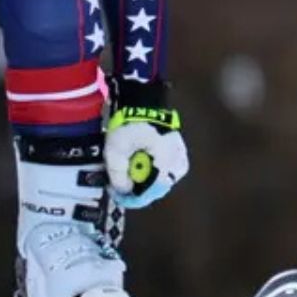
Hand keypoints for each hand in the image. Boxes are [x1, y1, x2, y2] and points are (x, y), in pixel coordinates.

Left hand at [103, 77, 188, 209]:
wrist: (143, 98)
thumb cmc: (130, 123)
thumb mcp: (116, 150)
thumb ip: (118, 174)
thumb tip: (124, 190)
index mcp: (164, 167)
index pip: (148, 194)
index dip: (130, 198)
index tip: (116, 194)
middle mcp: (177, 165)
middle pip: (155, 188)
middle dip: (137, 186)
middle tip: (119, 180)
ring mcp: (180, 158)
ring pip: (160, 179)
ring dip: (144, 177)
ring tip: (129, 166)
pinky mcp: (179, 150)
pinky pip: (165, 168)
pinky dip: (152, 168)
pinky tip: (140, 160)